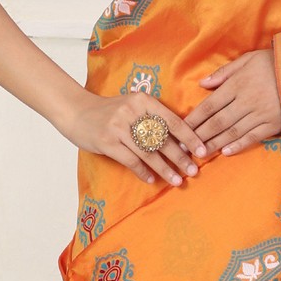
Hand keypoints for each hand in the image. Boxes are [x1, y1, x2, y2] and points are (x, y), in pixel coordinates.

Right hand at [65, 89, 207, 187]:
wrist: (77, 112)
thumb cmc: (111, 112)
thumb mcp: (134, 106)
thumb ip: (154, 119)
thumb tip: (182, 143)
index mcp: (143, 100)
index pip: (173, 120)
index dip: (190, 138)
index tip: (203, 152)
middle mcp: (132, 111)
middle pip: (163, 139)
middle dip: (180, 158)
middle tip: (193, 171)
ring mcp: (118, 127)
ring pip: (148, 153)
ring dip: (165, 169)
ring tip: (177, 180)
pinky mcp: (106, 141)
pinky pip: (131, 160)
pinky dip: (143, 172)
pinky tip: (151, 180)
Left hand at [185, 48, 280, 155]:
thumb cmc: (274, 62)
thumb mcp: (248, 59)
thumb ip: (225, 72)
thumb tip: (202, 84)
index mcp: (237, 84)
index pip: (210, 105)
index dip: (194, 119)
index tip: (181, 129)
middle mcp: (246, 101)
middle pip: (217, 122)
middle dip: (199, 136)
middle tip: (184, 148)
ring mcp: (260, 114)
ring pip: (232, 132)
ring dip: (214, 144)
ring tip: (200, 153)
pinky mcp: (274, 124)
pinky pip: (253, 137)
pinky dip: (239, 145)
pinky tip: (226, 152)